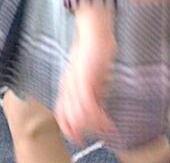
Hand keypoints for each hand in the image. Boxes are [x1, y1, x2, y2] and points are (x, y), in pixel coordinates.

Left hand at [54, 30, 117, 145]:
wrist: (93, 31)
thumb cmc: (92, 49)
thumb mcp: (88, 72)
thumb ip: (91, 89)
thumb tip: (96, 104)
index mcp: (67, 85)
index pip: (61, 113)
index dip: (68, 127)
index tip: (79, 137)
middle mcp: (69, 86)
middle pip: (67, 118)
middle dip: (80, 132)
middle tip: (95, 138)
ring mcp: (76, 84)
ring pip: (78, 116)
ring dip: (94, 127)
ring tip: (107, 129)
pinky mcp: (85, 80)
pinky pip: (88, 106)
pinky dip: (99, 118)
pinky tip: (108, 122)